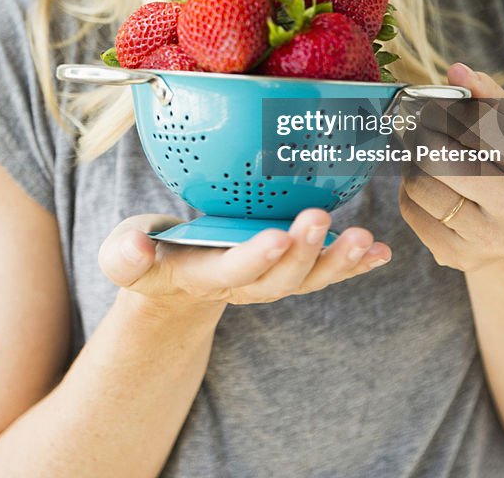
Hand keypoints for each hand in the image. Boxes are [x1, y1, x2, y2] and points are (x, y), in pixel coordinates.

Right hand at [98, 208, 390, 308]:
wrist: (174, 280)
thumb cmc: (149, 256)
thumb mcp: (122, 254)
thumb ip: (126, 254)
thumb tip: (138, 249)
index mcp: (202, 277)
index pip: (230, 272)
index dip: (253, 258)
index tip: (274, 236)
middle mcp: (243, 283)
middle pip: (279, 279)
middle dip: (303, 253)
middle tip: (319, 220)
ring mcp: (271, 279)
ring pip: (309, 278)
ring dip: (339, 262)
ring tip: (366, 241)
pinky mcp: (290, 270)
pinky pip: (327, 272)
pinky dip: (355, 265)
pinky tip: (382, 252)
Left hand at [399, 63, 503, 271]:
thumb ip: (487, 94)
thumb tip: (457, 69)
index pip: (477, 124)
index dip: (443, 110)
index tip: (433, 107)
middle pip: (440, 158)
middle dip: (422, 137)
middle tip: (420, 131)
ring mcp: (489, 236)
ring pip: (420, 185)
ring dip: (411, 165)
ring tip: (421, 159)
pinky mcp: (458, 256)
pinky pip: (411, 212)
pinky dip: (408, 194)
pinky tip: (424, 189)